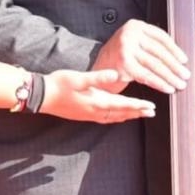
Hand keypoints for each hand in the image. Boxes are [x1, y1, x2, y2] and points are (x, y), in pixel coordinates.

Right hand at [43, 69, 158, 123]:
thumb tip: (116, 75)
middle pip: (122, 113)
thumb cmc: (59, 84)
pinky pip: (106, 119)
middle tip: (152, 112)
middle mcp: (95, 111)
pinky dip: (116, 118)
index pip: (123, 105)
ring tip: (140, 114)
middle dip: (138, 113)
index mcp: (97, 101)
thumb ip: (98, 77)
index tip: (151, 106)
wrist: (42, 96)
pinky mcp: (84, 115)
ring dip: (128, 116)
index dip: (138, 106)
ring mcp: (89, 115)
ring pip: (114, 118)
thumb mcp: (79, 78)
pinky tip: (117, 116)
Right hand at [93, 18, 189, 93]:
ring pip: (154, 64)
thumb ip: (151, 44)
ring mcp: (126, 48)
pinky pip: (146, 75)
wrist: (97, 70)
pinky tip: (168, 88)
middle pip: (159, 51)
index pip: (161, 37)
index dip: (175, 50)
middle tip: (185, 75)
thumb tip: (179, 58)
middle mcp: (130, 34)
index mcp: (135, 25)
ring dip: (170, 76)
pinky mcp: (124, 64)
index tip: (184, 60)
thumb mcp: (134, 43)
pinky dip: (159, 83)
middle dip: (175, 65)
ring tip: (179, 84)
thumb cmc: (119, 58)